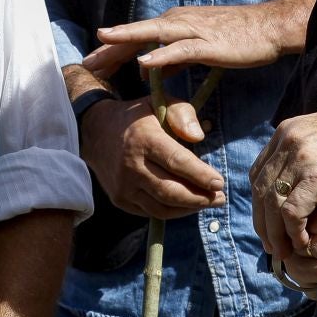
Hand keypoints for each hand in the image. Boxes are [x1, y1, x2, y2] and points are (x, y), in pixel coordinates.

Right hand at [79, 95, 223, 218]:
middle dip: (200, 198)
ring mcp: (124, 186)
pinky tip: (187, 204)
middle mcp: (131, 166)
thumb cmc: (137, 118)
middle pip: (171, 191)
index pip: (176, 162)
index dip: (200, 175)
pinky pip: (151, 213)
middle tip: (221, 198)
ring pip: (162, 208)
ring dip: (189, 208)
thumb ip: (182, 114)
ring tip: (209, 202)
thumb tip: (198, 136)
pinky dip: (173, 211)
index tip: (219, 183)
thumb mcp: (159, 103)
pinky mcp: (120, 200)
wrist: (95, 132)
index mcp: (144, 139)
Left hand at [84, 1, 293, 77]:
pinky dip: (161, 54)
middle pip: (137, 34)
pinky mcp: (207, 42)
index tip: (91, 63)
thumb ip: (172, 58)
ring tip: (102, 45)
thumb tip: (149, 68)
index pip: (137, 36)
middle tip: (86, 62)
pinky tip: (144, 61)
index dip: (113, 49)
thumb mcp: (196, 49)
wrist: (267, 27)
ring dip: (126, 40)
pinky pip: (180, 49)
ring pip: (152, 34)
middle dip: (110, 48)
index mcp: (173, 22)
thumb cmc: (235, 38)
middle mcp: (177, 21)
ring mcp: (191, 30)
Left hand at [252, 107, 316, 257]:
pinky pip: (292, 211)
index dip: (260, 200)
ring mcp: (301, 156)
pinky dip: (294, 231)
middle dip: (262, 220)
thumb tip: (295, 172)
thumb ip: (309, 149)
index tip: (267, 222)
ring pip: (272, 203)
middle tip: (271, 244)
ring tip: (284, 251)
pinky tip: (303, 242)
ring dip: (275, 232)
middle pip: (260, 188)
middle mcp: (290, 138)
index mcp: (290, 128)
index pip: (260, 170)